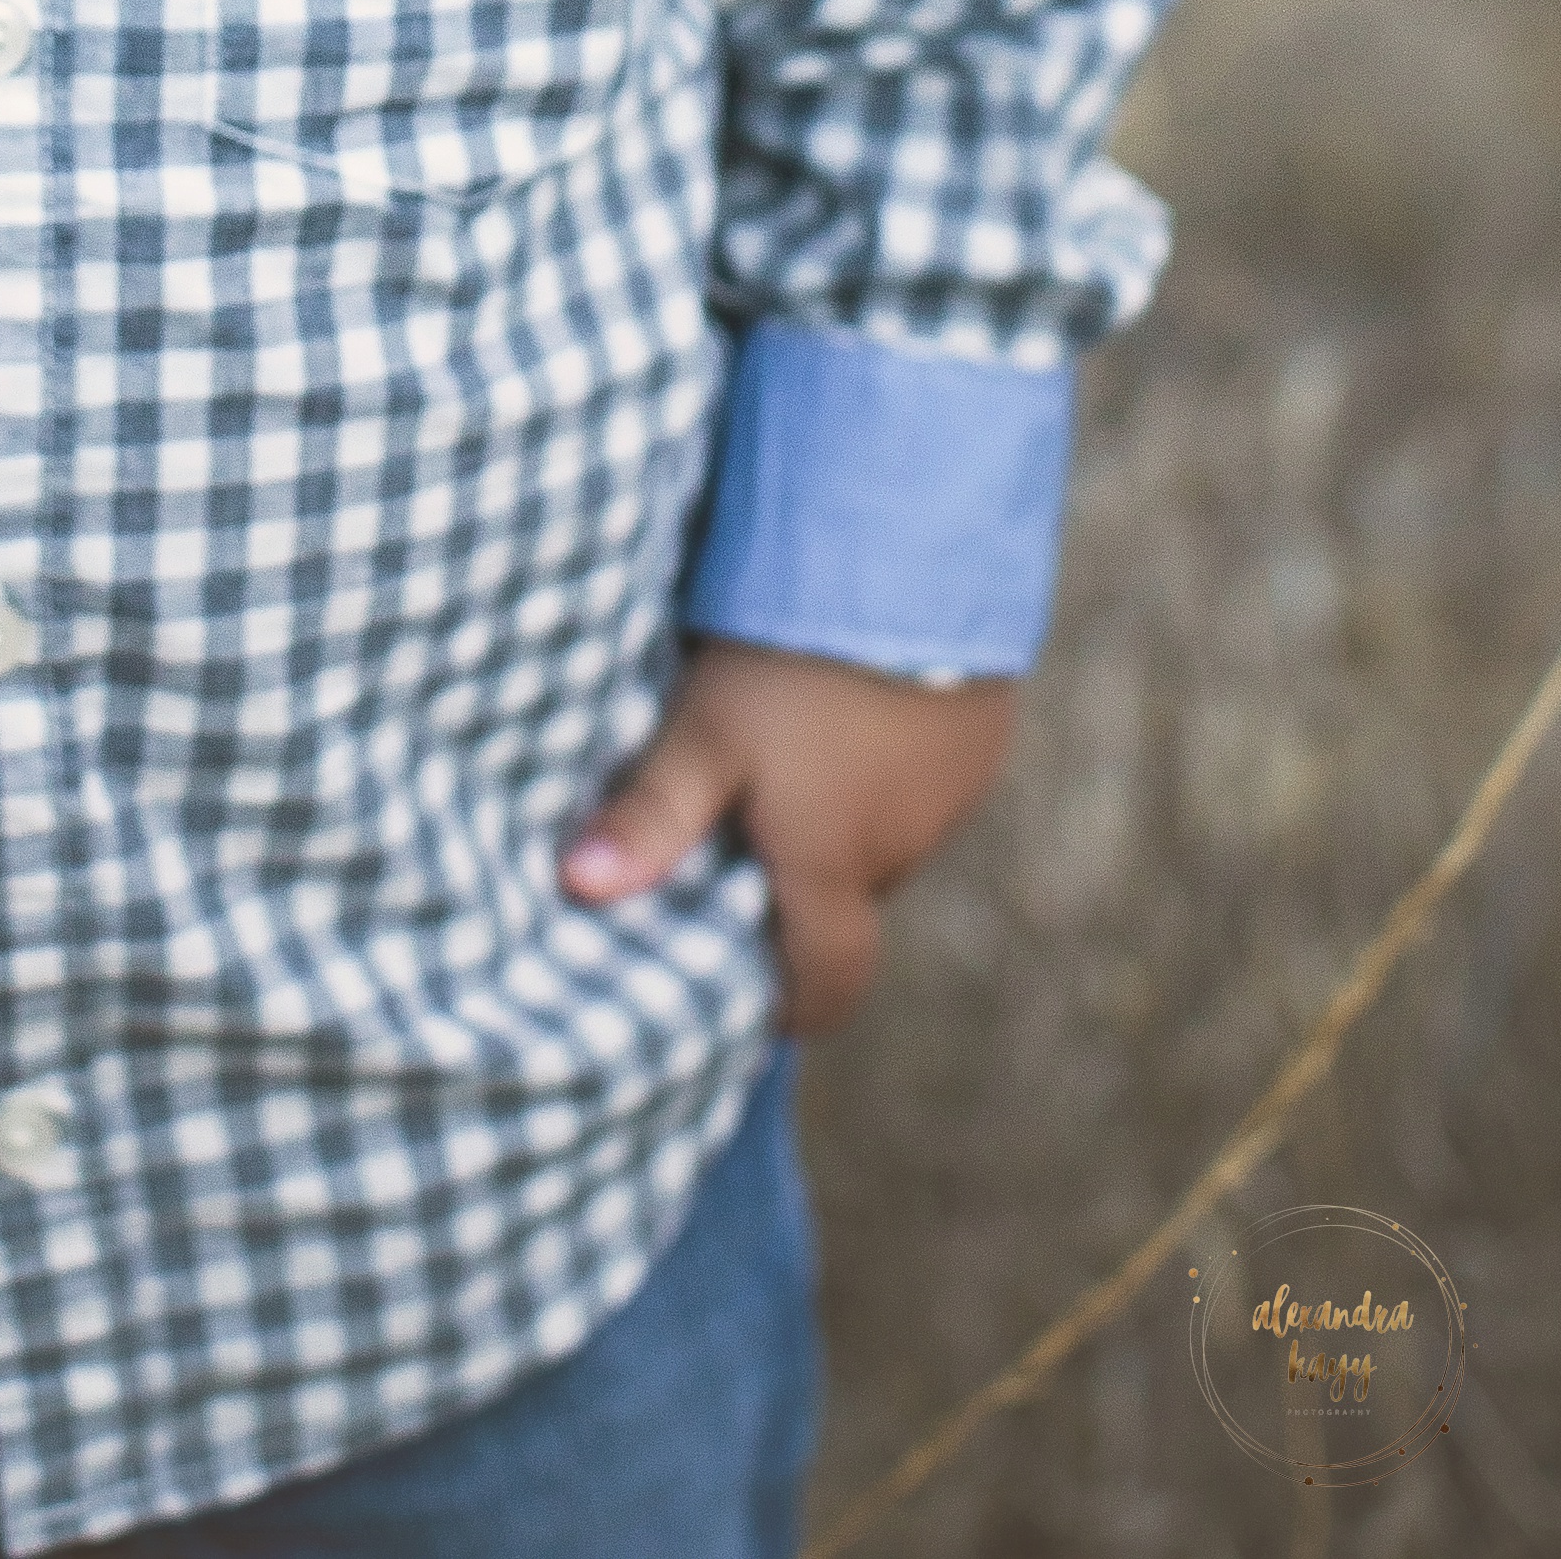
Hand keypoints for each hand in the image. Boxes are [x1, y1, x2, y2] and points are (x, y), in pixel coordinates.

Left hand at [558, 638, 1017, 1031]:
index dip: (795, 1003)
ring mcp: (952, 790)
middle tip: (741, 830)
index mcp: (835, 865)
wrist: (909, 556)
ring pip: (884, 832)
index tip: (756, 996)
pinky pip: (925, 773)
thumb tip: (579, 891)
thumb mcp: (704, 731)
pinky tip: (844, 697)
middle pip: (847, 898)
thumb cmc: (791, 657)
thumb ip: (652, 814)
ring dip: (842, 812)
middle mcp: (904, 846)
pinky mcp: (980, 731)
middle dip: (799, 882)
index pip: (830, 984)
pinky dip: (884, 758)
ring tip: (789, 748)